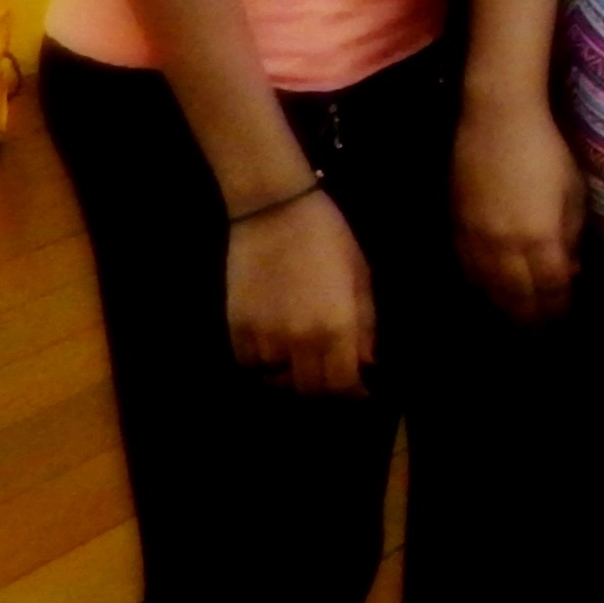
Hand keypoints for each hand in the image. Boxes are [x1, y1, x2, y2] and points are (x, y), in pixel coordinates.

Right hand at [228, 188, 373, 395]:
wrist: (275, 211)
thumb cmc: (329, 239)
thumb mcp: (361, 279)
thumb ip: (365, 325)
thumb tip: (367, 361)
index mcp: (336, 328)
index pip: (342, 385)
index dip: (353, 391)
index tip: (359, 387)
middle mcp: (299, 340)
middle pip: (308, 389)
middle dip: (324, 388)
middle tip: (331, 375)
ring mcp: (263, 335)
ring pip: (275, 380)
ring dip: (290, 377)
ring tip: (301, 363)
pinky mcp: (236, 326)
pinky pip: (248, 363)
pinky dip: (263, 364)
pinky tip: (275, 351)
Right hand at [455, 95, 586, 323]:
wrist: (497, 117)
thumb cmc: (548, 150)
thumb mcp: (575, 193)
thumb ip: (572, 236)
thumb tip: (571, 271)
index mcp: (541, 237)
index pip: (551, 290)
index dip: (558, 309)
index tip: (564, 321)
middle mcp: (506, 245)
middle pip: (518, 297)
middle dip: (532, 319)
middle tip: (542, 334)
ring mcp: (477, 237)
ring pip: (489, 288)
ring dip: (504, 309)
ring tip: (517, 323)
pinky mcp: (457, 224)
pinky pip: (467, 268)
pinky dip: (480, 286)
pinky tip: (488, 294)